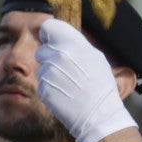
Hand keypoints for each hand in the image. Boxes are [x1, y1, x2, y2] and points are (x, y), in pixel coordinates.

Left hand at [36, 17, 135, 141]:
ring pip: (41, 67)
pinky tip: (64, 92)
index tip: (52, 40)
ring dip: (51, 73)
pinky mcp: (42, 88)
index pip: (49, 27)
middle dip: (50, 56)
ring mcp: (48, 73)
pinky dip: (50, 86)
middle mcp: (58, 56)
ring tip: (69, 83)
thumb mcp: (95, 58)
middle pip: (42, 49)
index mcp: (74, 44)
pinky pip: (42, 82)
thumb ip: (76, 45)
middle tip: (65, 68)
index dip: (50, 34)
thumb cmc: (100, 85)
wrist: (97, 114)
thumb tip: (60, 36)